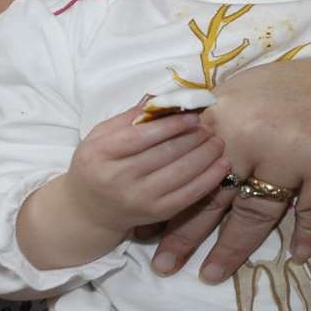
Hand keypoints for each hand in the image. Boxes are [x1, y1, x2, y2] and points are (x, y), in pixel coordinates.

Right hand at [64, 102, 230, 231]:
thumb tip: (163, 96)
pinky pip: (188, 195)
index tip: (193, 115)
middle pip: (165, 153)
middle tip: (210, 126)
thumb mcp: (101, 135)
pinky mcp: (155, 213)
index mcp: (102, 153)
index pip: (143, 135)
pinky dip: (209, 179)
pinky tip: (222, 166)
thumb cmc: (97, 164)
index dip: (172, 125)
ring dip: (206, 155)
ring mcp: (138, 198)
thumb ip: (130, 116)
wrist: (88, 210)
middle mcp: (118, 178)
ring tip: (218, 141)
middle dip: (194, 138)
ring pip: (181, 173)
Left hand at [149, 53, 310, 281]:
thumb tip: (166, 130)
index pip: (186, 164)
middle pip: (212, 193)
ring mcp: (292, 154)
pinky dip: (305, 238)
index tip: (144, 225)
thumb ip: (214, 113)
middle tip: (162, 264)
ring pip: (254, 213)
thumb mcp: (249, 87)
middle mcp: (253, 133)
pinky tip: (294, 257)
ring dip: (231, 249)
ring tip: (211, 275)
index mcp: (228, 111)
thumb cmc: (304, 86)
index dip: (166, 197)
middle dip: (184, 233)